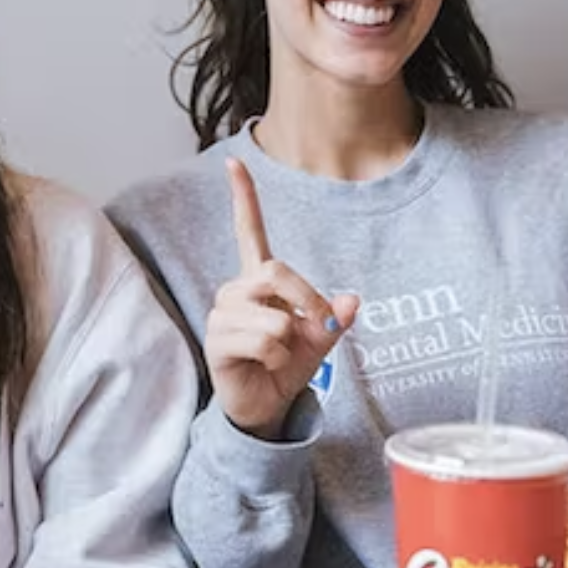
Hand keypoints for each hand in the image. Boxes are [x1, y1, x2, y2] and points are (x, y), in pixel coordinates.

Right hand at [204, 157, 358, 438]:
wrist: (265, 406)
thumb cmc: (286, 368)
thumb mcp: (319, 341)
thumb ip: (333, 318)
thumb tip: (351, 300)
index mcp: (258, 281)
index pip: (249, 232)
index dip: (243, 197)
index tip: (233, 161)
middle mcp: (235, 290)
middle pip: (276, 272)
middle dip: (306, 302)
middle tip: (311, 330)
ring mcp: (222, 314)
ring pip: (275, 318)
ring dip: (289, 344)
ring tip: (275, 357)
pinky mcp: (216, 340)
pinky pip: (265, 342)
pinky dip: (277, 360)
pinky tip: (262, 366)